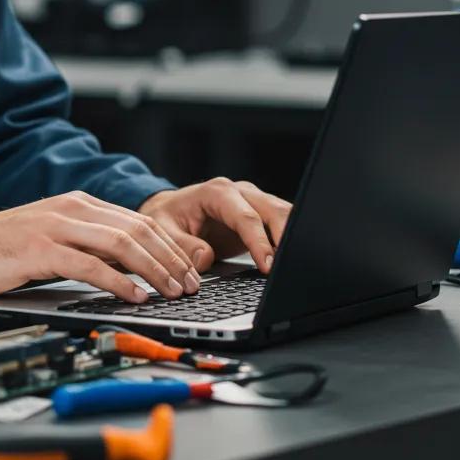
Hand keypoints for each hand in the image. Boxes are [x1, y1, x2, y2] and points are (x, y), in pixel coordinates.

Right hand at [0, 191, 200, 303]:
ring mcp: (56, 227)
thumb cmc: (4, 248)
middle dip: (171, 258)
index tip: (189, 269)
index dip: (170, 246)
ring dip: (153, 269)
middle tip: (190, 284)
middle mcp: (72, 209)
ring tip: (172, 291)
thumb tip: (130, 266)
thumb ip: (88, 244)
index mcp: (79, 204)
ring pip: (120, 244)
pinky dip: (118, 281)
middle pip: (137, 229)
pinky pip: (89, 265)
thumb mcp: (54, 238)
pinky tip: (135, 295)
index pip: (139, 221)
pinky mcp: (40, 250)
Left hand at [139, 178, 292, 274]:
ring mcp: (253, 202)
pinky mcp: (260, 216)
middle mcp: (240, 192)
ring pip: (284, 215)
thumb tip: (205, 258)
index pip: (246, 217)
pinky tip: (291, 260)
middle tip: (291, 266)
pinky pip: (281, 225)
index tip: (268, 266)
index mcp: (217, 192)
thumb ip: (181, 245)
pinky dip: (289, 241)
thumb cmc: (167, 218)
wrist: (171, 210)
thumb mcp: (163, 231)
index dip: (259, 242)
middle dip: (287, 236)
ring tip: (296, 265)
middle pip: (274, 210)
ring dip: (292, 237)